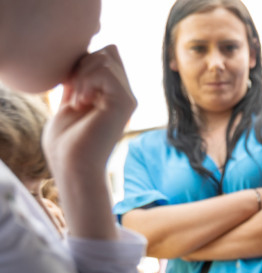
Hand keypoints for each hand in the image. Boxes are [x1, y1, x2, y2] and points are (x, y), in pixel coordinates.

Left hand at [43, 45, 135, 181]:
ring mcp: (127, 99)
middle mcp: (124, 95)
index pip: (107, 54)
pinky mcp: (125, 104)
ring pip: (106, 58)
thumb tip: (91, 53)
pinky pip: (105, 72)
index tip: (70, 85)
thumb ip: (83, 78)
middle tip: (73, 93)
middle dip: (83, 64)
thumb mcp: (72, 98)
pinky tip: (82, 102)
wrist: (72, 164)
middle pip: (108, 52)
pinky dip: (86, 82)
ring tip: (77, 99)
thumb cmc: (67, 140)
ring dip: (82, 74)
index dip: (85, 61)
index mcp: (113, 94)